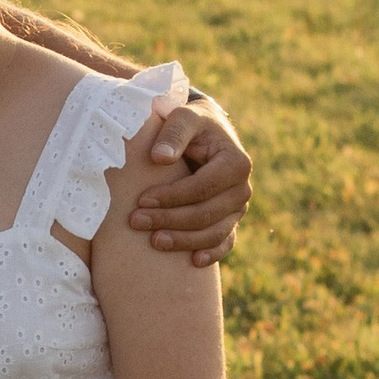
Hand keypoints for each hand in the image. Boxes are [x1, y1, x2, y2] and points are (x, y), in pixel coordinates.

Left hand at [130, 96, 251, 267]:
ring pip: (213, 233)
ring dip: (183, 241)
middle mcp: (242, 189)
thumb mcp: (183, 117)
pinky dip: (211, 254)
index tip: (141, 200)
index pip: (202, 188)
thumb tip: (160, 157)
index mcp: (236, 163)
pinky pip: (225, 242)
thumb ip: (173, 132)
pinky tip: (192, 262)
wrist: (203, 132)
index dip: (171, 197)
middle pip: (206, 214)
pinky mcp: (230, 220)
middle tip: (136, 221)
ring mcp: (237, 208)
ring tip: (153, 241)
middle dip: (170, 220)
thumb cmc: (190, 123)